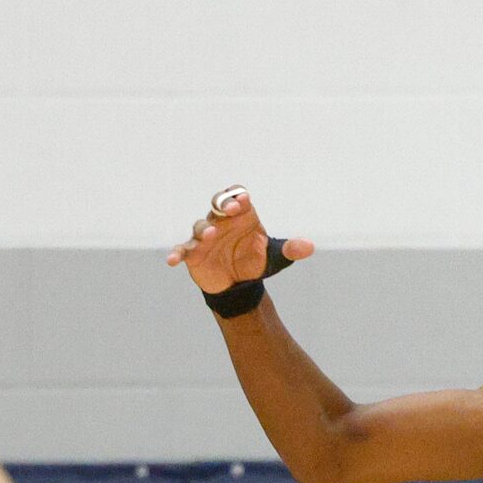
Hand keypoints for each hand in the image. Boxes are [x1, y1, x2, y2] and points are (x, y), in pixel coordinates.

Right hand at [165, 187, 312, 295]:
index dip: (240, 197)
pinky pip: (182, 249)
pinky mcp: (193, 253)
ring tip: (211, 234)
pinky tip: (172, 260)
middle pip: (218, 203)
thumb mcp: (275, 257)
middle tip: (231, 208)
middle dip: (223, 203)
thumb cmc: (255, 262)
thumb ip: (290, 250)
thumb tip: (310, 247)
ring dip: (204, 228)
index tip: (245, 202)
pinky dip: (176, 253)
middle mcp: (222, 220)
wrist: (239, 284)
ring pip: (200, 225)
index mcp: (242, 216)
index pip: (239, 197)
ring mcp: (205, 235)